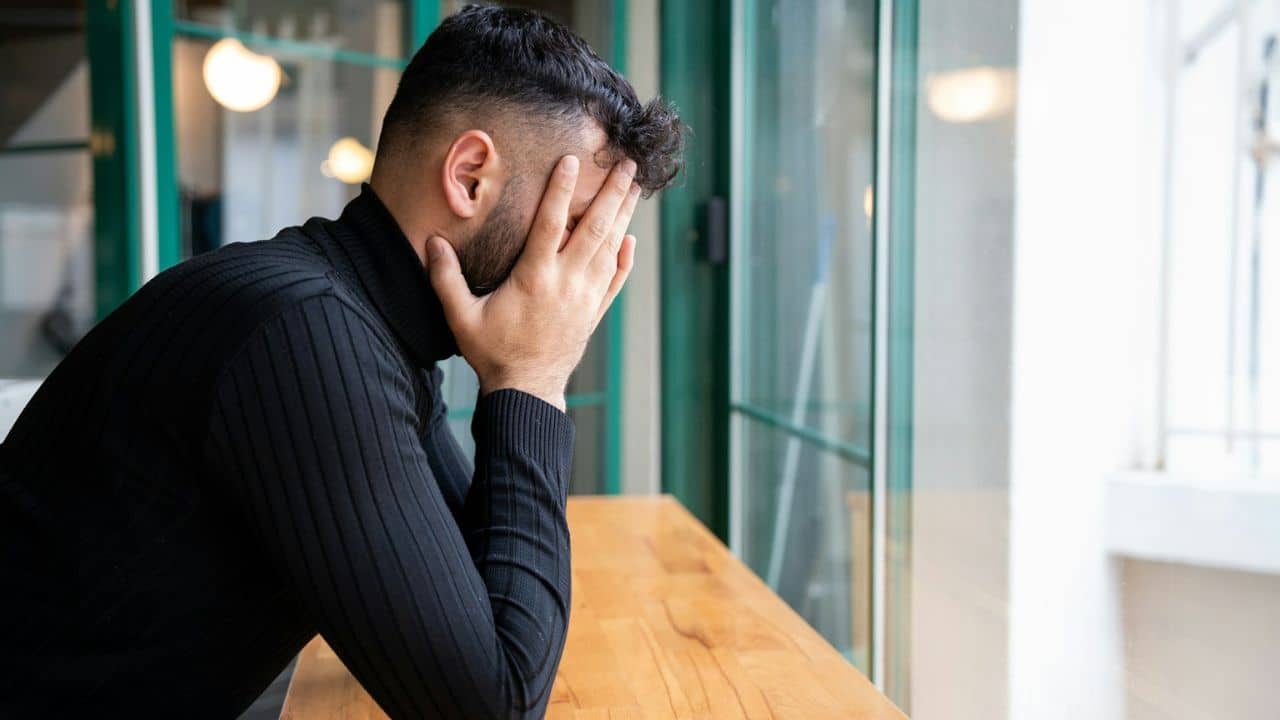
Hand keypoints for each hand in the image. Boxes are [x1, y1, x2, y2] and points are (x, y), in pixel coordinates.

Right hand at [427, 154, 639, 410]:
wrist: (526, 392)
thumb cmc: (492, 353)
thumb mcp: (461, 317)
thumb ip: (445, 278)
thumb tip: (432, 241)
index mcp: (534, 278)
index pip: (550, 223)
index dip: (560, 190)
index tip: (570, 161)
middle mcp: (566, 283)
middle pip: (594, 229)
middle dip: (611, 194)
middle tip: (626, 164)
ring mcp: (585, 298)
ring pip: (610, 249)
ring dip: (623, 216)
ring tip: (634, 188)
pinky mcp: (594, 313)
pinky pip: (615, 281)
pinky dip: (625, 259)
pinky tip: (631, 240)